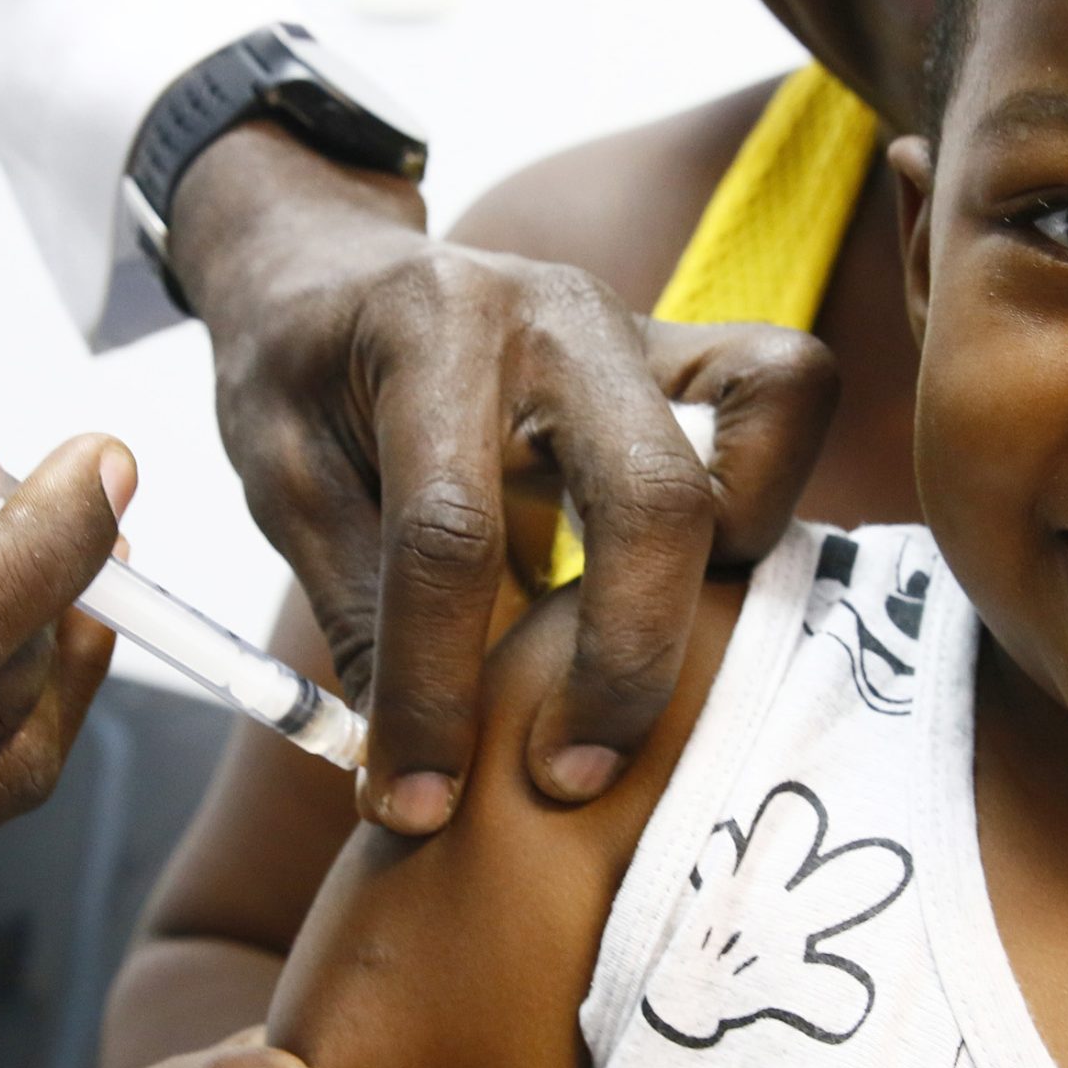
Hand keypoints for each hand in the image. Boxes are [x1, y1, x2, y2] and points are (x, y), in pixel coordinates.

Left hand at [171, 123, 838, 832]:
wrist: (330, 268)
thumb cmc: (300, 376)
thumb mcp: (284, 484)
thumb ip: (358, 615)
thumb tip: (423, 781)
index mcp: (429, 330)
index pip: (451, 531)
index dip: (435, 688)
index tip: (414, 799)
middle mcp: (555, 312)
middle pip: (650, 494)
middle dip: (620, 663)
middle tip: (566, 773)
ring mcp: (640, 324)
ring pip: (757, 433)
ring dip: (716, 579)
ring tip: (637, 666)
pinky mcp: (689, 352)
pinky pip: (784, 395)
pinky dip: (766, 496)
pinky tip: (697, 581)